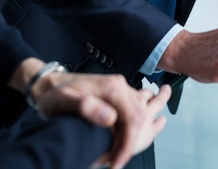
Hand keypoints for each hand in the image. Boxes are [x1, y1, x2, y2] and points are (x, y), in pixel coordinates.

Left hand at [10, 59, 170, 168]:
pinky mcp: (118, 98)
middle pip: (139, 117)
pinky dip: (127, 134)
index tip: (117, 162)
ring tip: (113, 157)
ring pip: (139, 116)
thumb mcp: (63, 100)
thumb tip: (110, 118)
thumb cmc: (55, 93)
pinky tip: (115, 144)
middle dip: (129, 145)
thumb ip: (84, 106)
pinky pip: (132, 115)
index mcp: (111, 87)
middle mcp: (119, 87)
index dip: (128, 143)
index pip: (133, 117)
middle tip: (114, 163)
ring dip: (129, 140)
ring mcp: (120, 91)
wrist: (51, 84)